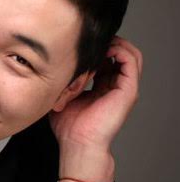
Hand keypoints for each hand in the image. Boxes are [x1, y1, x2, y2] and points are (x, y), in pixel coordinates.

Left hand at [49, 36, 142, 181]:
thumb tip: (51, 65)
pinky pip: (131, 62)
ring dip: (116, 43)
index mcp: (102, 87)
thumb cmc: (68, 125)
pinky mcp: (128, 90)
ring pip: (131, 54)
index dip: (97, 47)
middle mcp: (115, 86)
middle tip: (91, 38)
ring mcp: (124, 88)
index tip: (80, 43)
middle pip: (121, 53)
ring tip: (100, 41)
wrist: (77, 143)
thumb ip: (64, 80)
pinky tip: (104, 50)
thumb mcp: (63, 94)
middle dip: (108, 41)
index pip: (107, 59)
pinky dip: (119, 50)